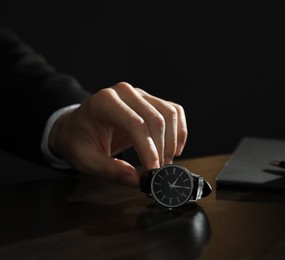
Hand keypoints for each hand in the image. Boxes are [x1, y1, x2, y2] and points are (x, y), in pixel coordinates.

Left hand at [48, 82, 187, 187]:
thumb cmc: (79, 140)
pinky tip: (175, 148)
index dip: (148, 149)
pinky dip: (179, 131)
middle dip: (162, 149)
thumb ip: (110, 170)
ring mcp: (140, 94)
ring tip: (165, 162)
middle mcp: (124, 92)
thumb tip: (137, 181)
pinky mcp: (150, 100)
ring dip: (172, 141)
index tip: (153, 171)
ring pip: (169, 114)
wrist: (77, 126)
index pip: (135, 124)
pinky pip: (174, 111)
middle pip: (156, 119)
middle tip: (159, 172)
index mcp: (104, 102)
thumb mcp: (86, 160)